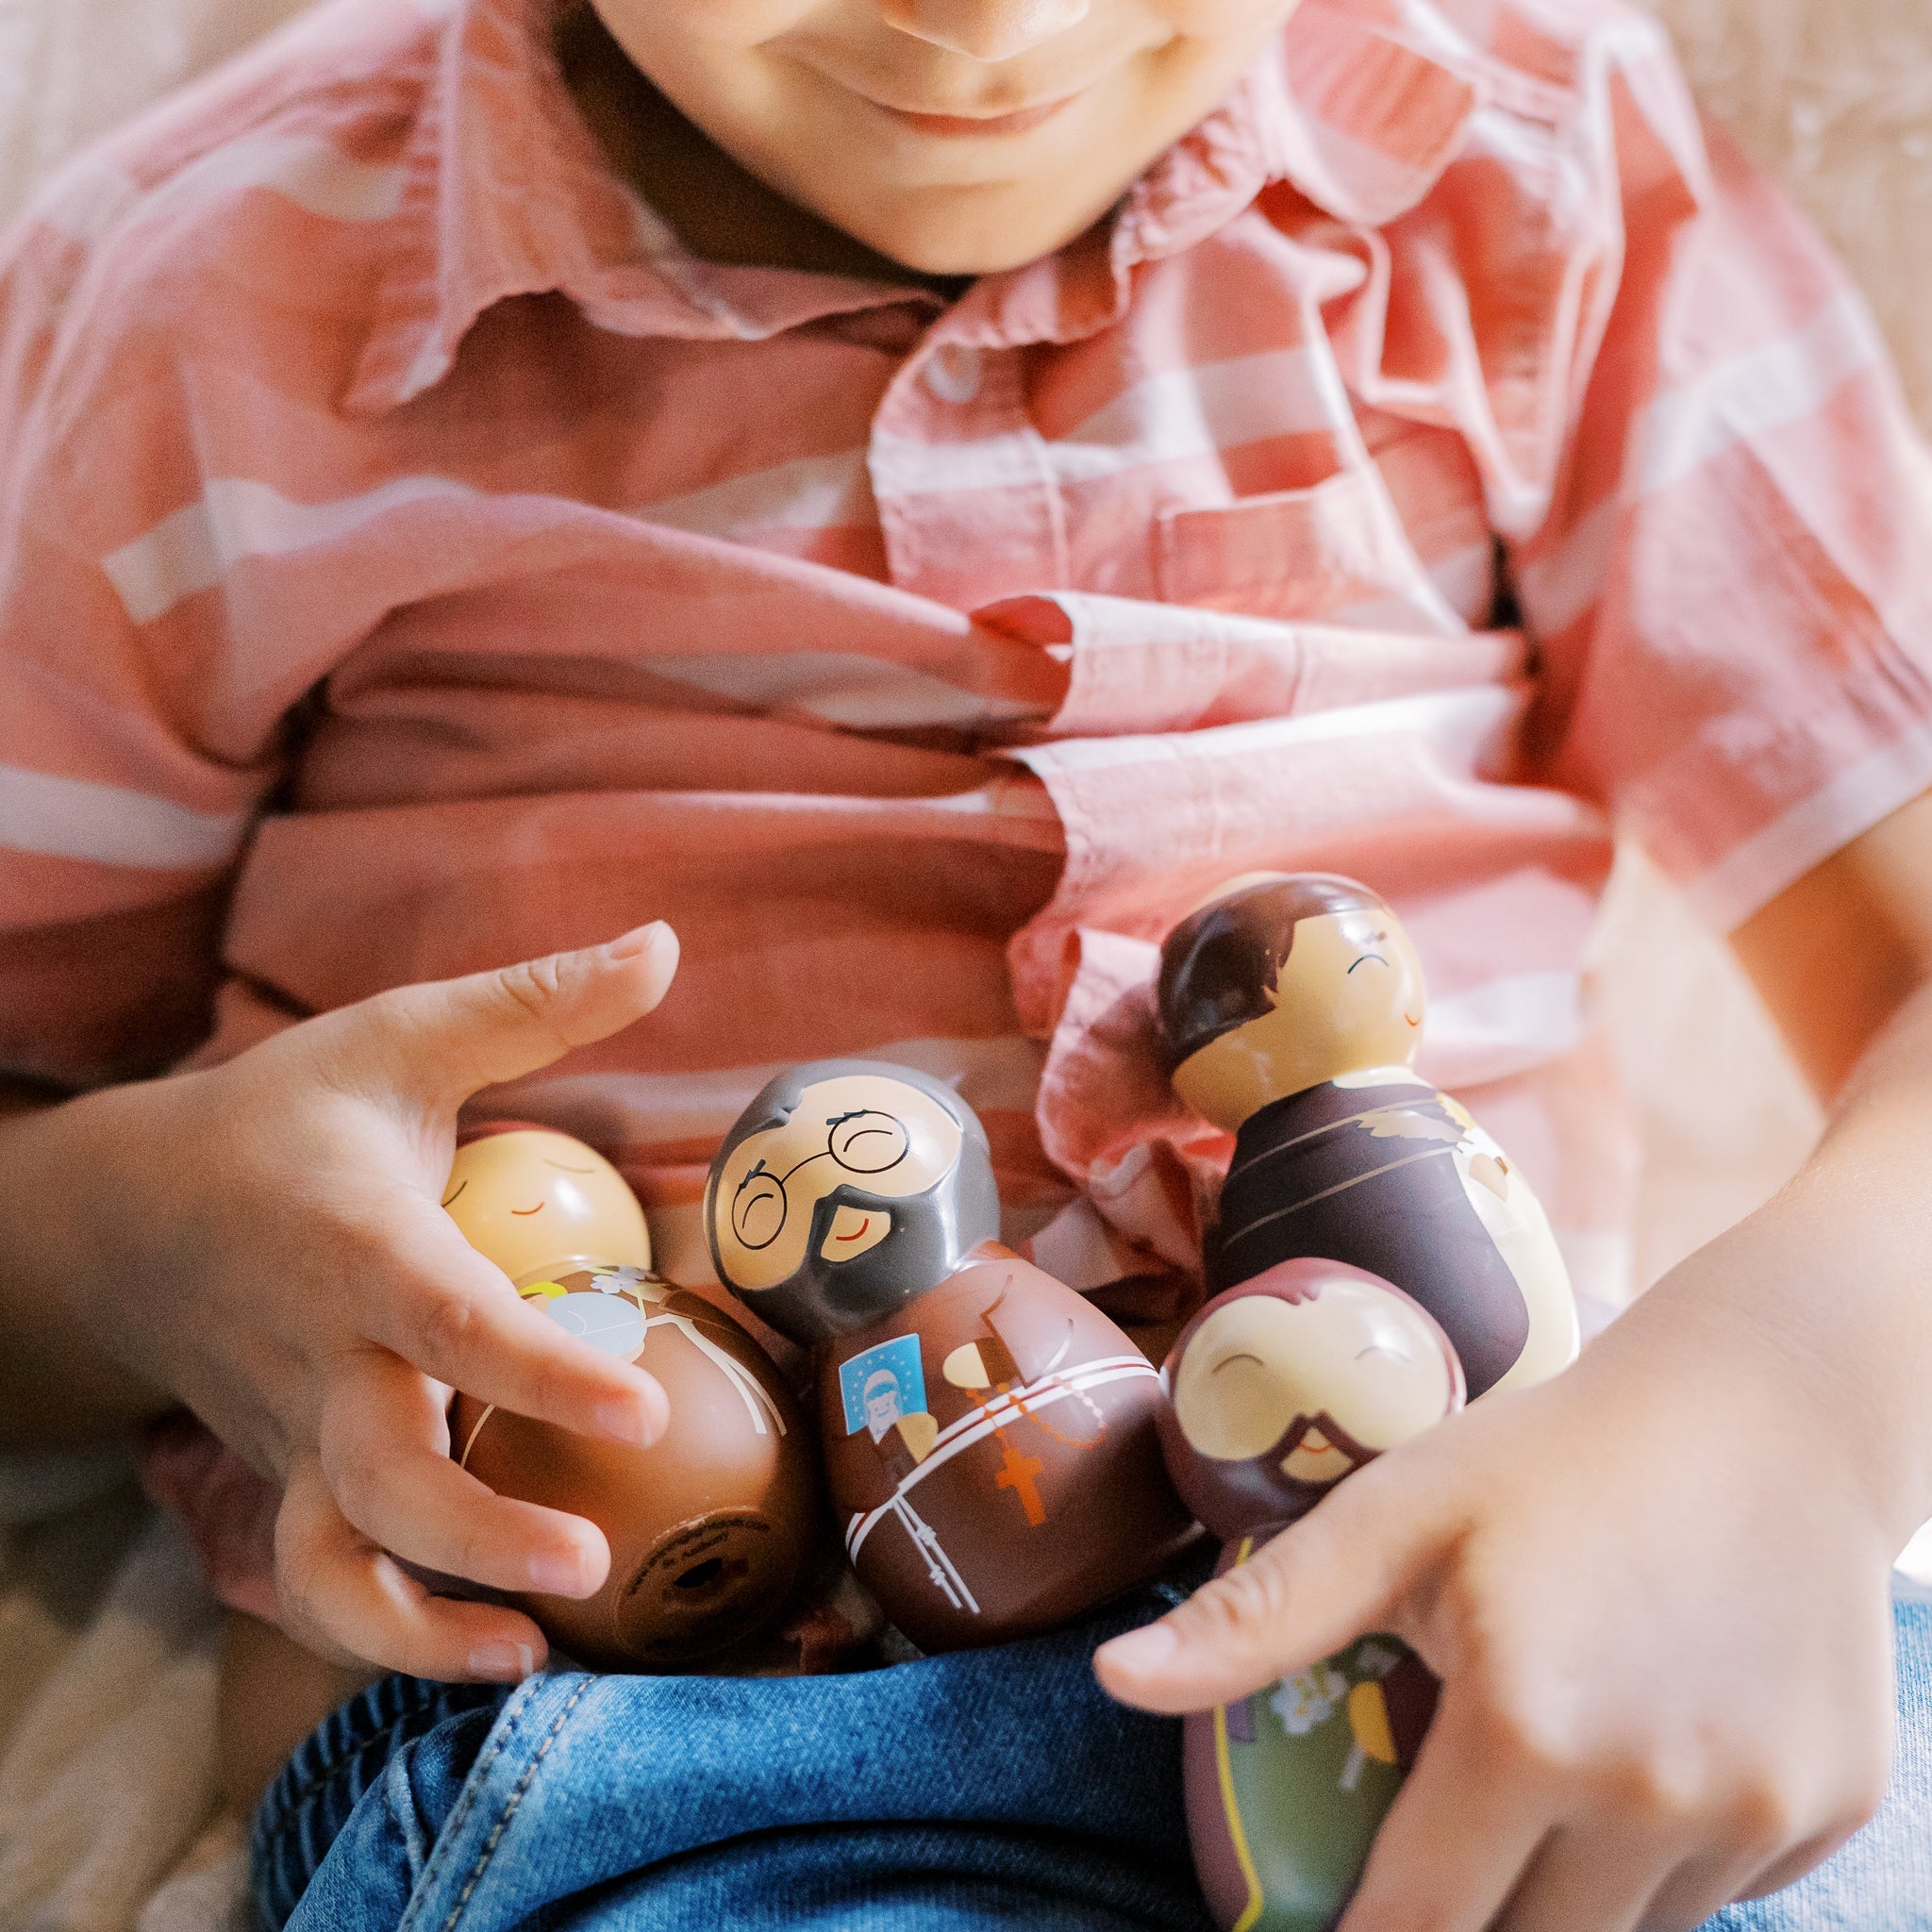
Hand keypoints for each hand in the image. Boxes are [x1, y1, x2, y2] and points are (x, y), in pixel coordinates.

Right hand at [23, 923, 680, 1681]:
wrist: (135, 1214)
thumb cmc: (291, 1114)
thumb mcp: (404, 1036)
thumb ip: (537, 1001)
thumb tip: (666, 942)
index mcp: (356, 1239)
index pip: (445, 1314)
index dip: (538, 1370)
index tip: (638, 1405)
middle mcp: (317, 1354)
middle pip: (380, 1472)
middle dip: (480, 1534)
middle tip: (596, 1563)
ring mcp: (292, 1432)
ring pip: (328, 1560)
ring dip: (419, 1626)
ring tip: (538, 1651)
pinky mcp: (285, 1479)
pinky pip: (319, 1580)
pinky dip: (387, 1635)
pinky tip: (495, 1650)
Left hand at [1095, 1279, 1899, 1930]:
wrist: (1765, 1411)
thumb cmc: (1552, 1453)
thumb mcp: (1396, 1516)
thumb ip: (1260, 1617)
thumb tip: (1115, 1680)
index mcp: (1528, 1732)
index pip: (1418, 1925)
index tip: (1336, 1928)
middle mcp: (1652, 1799)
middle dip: (1466, 1910)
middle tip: (1440, 1832)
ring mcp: (1756, 1817)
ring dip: (1567, 1882)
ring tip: (1548, 1757)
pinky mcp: (1825, 1812)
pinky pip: (1718, 1890)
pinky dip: (1664, 1855)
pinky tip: (1648, 1742)